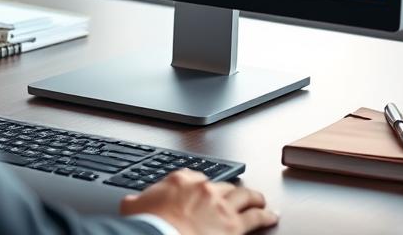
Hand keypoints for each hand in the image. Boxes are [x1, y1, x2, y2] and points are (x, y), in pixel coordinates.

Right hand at [120, 168, 277, 234]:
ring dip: (254, 198)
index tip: (203, 192)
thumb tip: (131, 203)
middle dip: (230, 190)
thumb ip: (137, 201)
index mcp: (180, 180)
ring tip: (261, 200)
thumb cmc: (149, 225)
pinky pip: (256, 217)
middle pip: (224, 185)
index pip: (196, 177)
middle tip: (237, 194)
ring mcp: (221, 205)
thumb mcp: (133, 206)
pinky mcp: (233, 225)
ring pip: (245, 196)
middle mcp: (204, 188)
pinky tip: (270, 216)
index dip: (202, 186)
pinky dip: (265, 215)